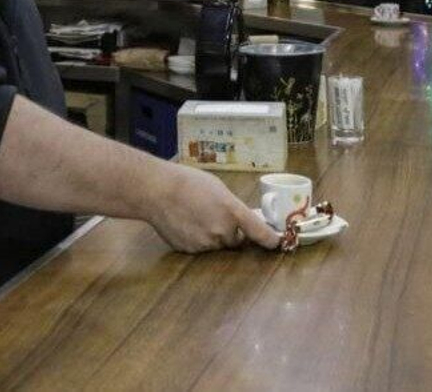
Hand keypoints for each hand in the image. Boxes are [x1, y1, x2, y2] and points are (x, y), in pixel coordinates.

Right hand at [146, 166, 282, 252]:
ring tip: (195, 217)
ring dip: (212, 236)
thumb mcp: (217, 188)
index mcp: (232, 212)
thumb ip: (232, 206)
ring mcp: (205, 244)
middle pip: (235, 241)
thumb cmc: (186, 182)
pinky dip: (196, 239)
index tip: (276, 243)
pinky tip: (184, 223)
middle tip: (215, 216)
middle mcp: (222, 231)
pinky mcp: (190, 250)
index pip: (259, 233)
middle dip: (230, 232)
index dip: (270, 240)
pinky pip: (200, 248)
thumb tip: (240, 219)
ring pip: (217, 245)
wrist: (155, 191)